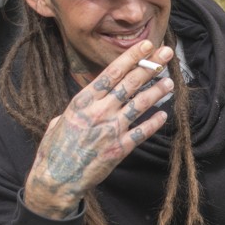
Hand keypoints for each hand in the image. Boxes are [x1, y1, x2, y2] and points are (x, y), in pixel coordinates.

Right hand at [23, 41, 173, 218]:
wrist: (56, 179)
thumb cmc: (55, 149)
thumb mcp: (60, 120)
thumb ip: (80, 108)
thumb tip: (90, 100)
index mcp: (82, 102)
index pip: (111, 73)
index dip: (131, 58)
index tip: (146, 46)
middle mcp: (98, 112)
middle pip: (130, 83)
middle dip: (150, 66)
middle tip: (166, 54)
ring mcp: (110, 130)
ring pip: (140, 105)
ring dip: (156, 91)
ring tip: (169, 81)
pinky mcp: (119, 149)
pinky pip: (142, 132)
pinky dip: (154, 123)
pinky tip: (164, 114)